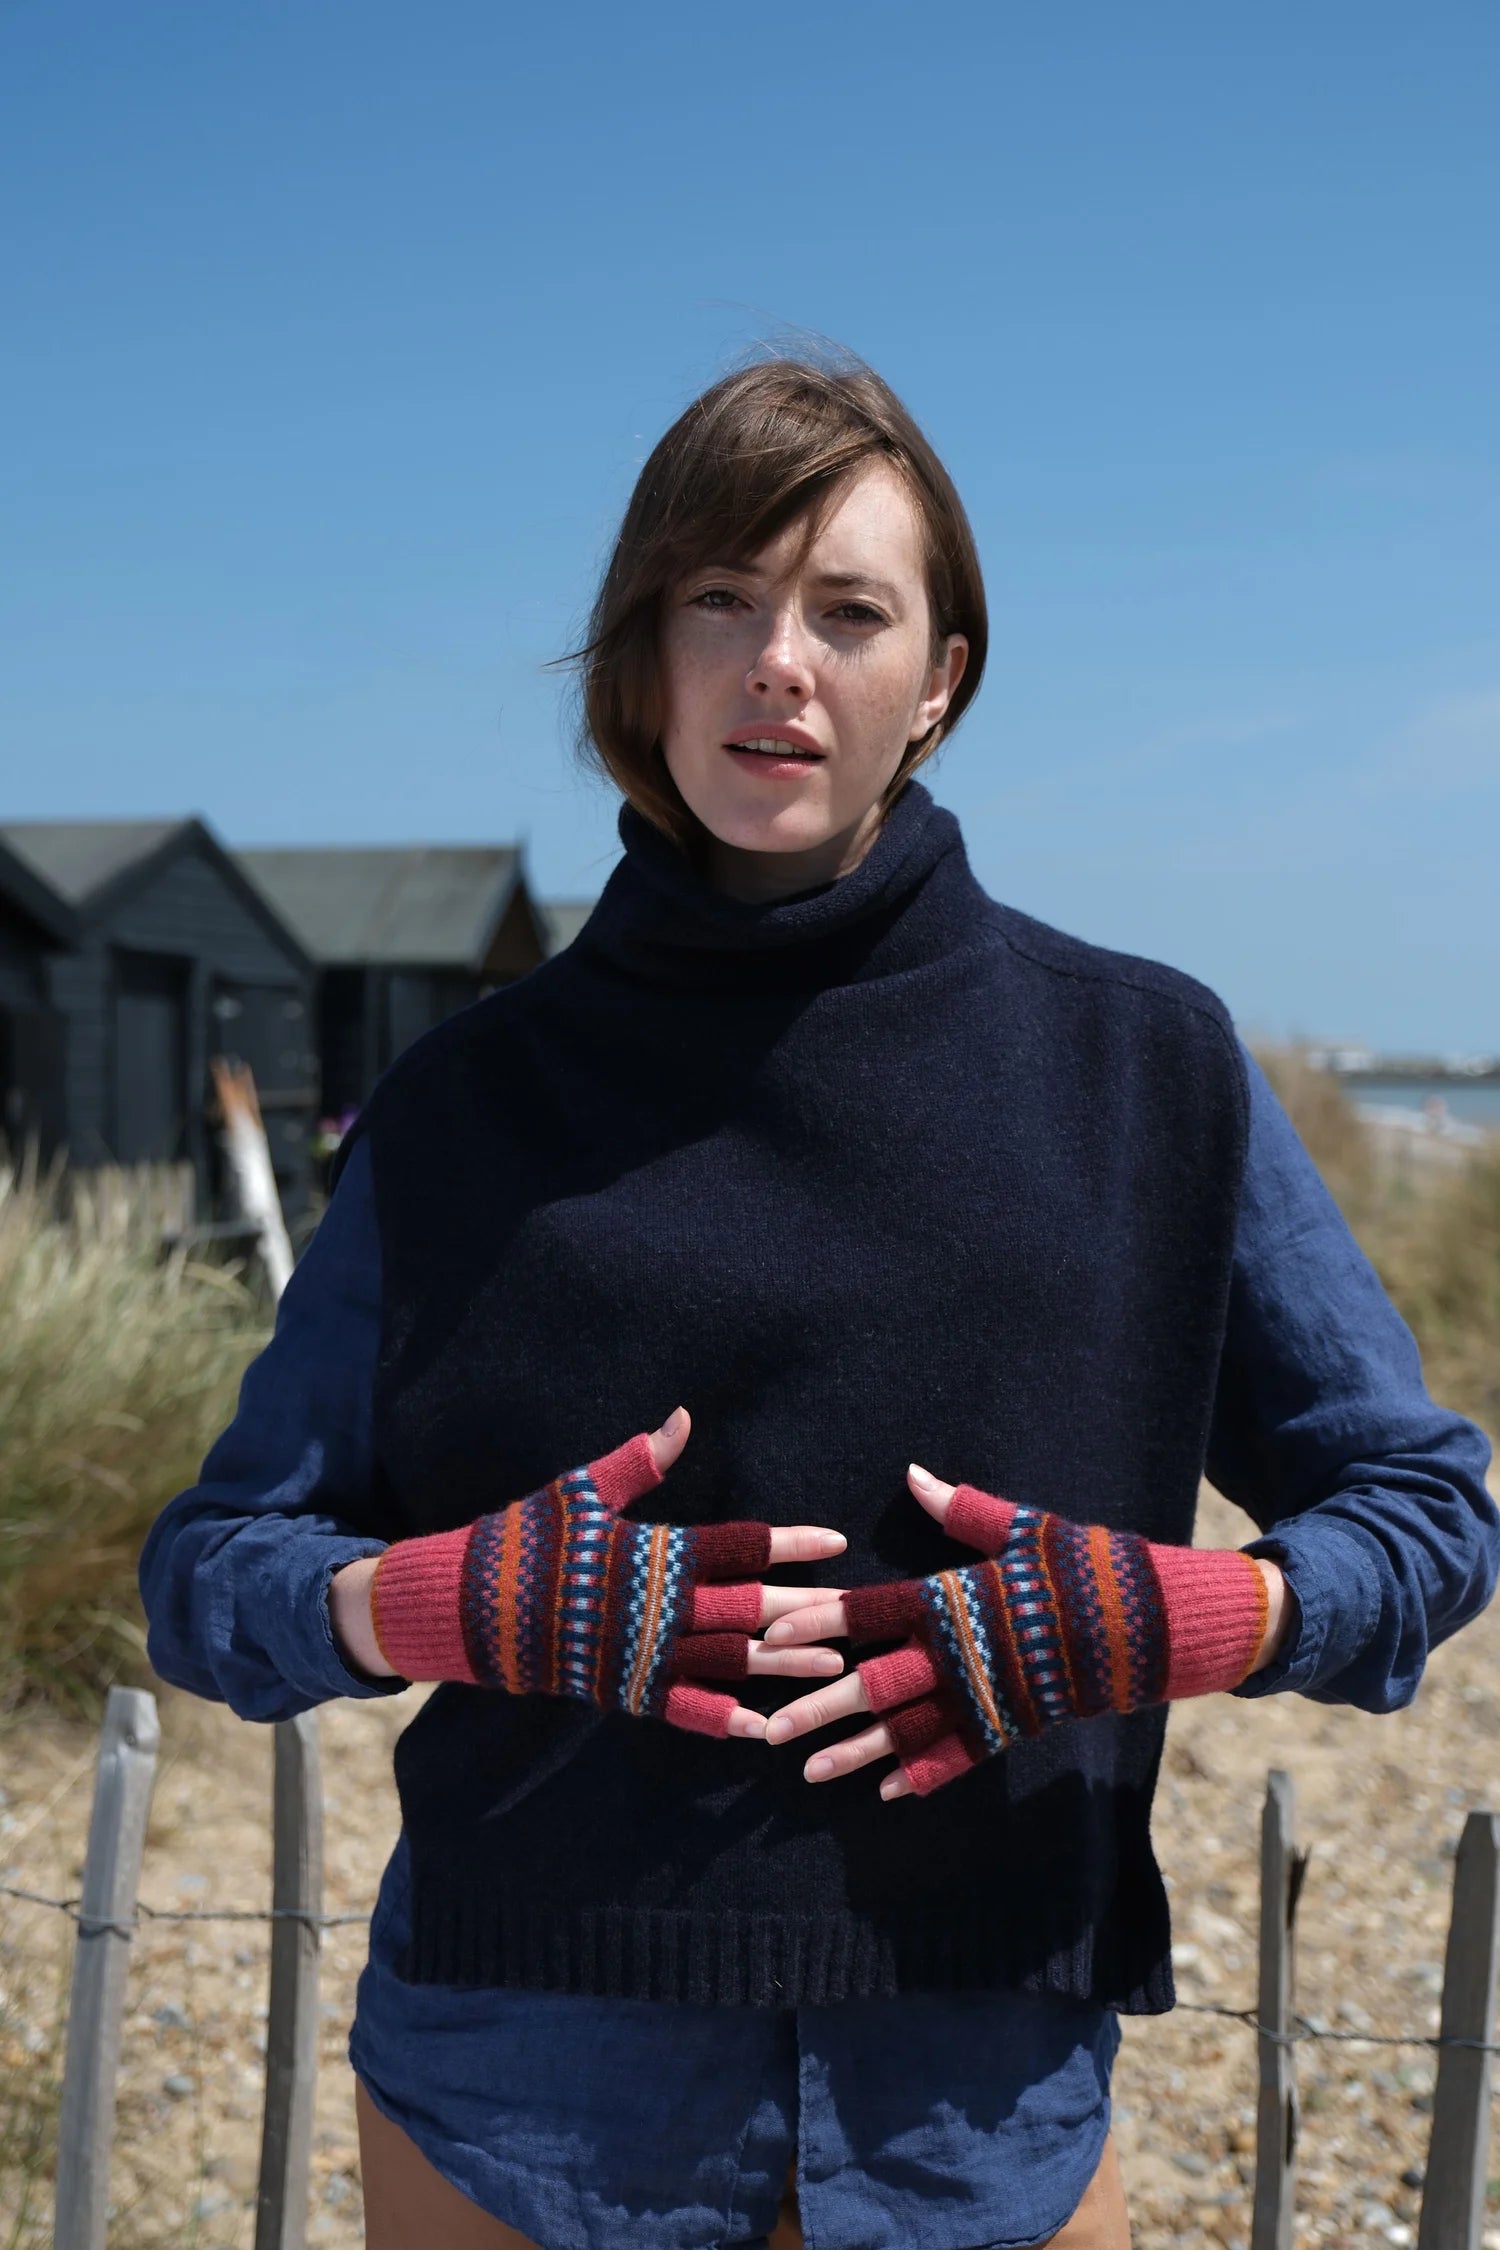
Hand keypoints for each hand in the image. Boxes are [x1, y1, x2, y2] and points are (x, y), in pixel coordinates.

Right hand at [344, 1409, 846, 1739]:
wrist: (464, 1607)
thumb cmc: (524, 1540)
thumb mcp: (580, 1492)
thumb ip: (639, 1462)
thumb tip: (683, 1417)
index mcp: (653, 1552)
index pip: (737, 1545)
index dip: (788, 1543)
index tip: (834, 1542)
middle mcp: (656, 1606)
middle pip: (747, 1607)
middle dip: (805, 1610)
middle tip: (856, 1612)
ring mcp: (642, 1654)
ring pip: (728, 1661)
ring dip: (782, 1666)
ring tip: (834, 1667)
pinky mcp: (622, 1688)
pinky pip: (682, 1709)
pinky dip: (723, 1720)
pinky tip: (764, 1729)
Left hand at [762, 1462, 1287, 1797]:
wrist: (1155, 1628)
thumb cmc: (1087, 1569)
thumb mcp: (1027, 1530)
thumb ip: (964, 1510)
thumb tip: (913, 1475)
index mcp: (954, 1600)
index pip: (870, 1611)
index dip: (819, 1622)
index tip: (771, 1636)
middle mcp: (960, 1655)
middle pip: (874, 1683)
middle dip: (816, 1706)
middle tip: (766, 1729)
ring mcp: (985, 1698)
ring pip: (907, 1732)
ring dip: (855, 1753)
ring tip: (806, 1772)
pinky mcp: (1012, 1726)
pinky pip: (958, 1757)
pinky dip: (922, 1775)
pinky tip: (885, 1794)